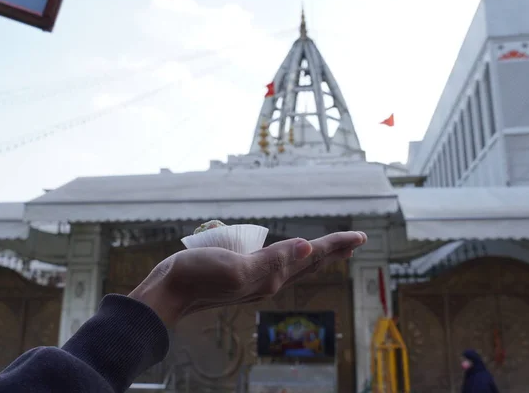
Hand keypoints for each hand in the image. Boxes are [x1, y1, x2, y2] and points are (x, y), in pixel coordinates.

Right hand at [128, 231, 366, 327]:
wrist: (169, 293)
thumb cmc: (199, 277)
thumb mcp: (237, 268)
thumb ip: (273, 260)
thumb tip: (308, 248)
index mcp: (272, 277)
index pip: (313, 257)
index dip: (336, 245)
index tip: (359, 236)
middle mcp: (269, 280)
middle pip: (309, 263)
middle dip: (333, 251)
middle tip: (354, 241)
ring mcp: (255, 278)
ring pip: (294, 265)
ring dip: (315, 255)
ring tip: (329, 249)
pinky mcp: (241, 273)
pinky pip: (275, 263)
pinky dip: (291, 255)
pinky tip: (288, 253)